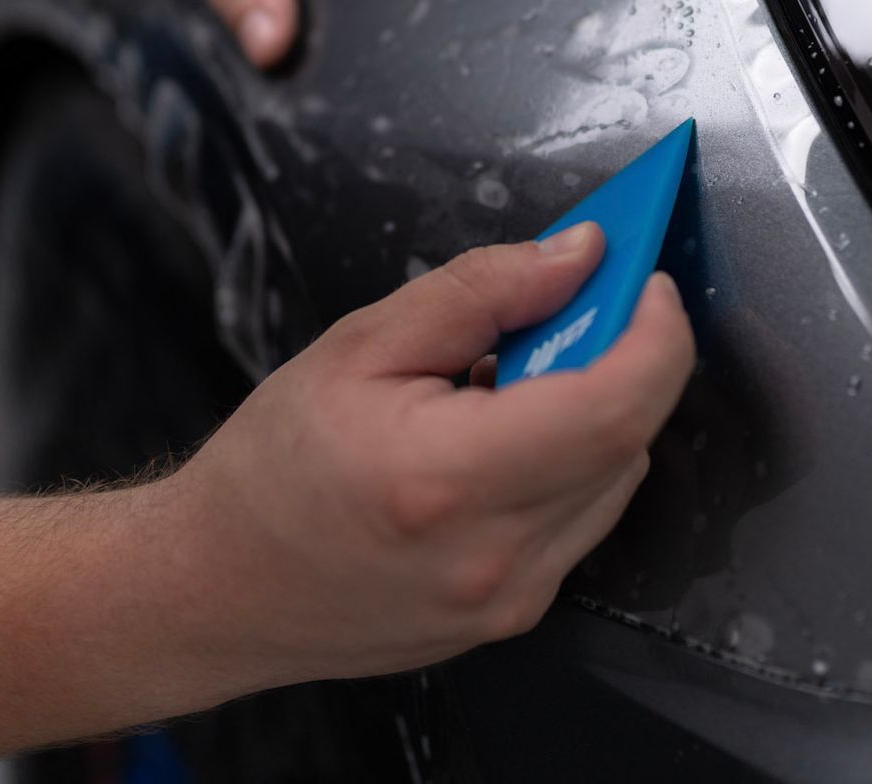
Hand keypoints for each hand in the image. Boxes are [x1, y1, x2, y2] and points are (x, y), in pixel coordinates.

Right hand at [151, 223, 693, 695]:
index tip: (645, 280)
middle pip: (629, 437)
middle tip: (565, 309)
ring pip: (617, 478)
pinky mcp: (514, 614)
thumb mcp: (360, 342)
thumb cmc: (270, 470)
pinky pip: (583, 517)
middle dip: (620, 356)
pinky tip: (498, 442)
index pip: (615, 405)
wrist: (216, 590)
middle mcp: (494, 555)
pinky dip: (569, 462)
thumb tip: (579, 256)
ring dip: (594, 412)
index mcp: (449, 478)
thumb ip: (482, 290)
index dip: (655, 332)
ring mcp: (511, 599)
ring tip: (505, 385)